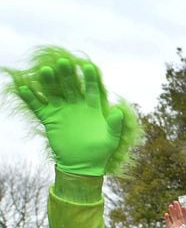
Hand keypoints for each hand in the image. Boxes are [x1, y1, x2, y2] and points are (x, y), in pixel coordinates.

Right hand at [9, 51, 132, 175]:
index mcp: (92, 108)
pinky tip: (24, 88)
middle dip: (67, 75)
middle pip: (70, 86)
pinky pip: (37, 106)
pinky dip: (30, 98)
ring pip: (54, 92)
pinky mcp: (49, 118)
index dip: (90, 79)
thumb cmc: (100, 152)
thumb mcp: (110, 139)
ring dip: (49, 82)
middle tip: (63, 62)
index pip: (92, 90)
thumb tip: (119, 111)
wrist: (83, 165)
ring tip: (46, 71)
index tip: (88, 67)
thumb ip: (115, 125)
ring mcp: (61, 110)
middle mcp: (76, 105)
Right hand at [163, 200, 185, 227]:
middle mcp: (182, 223)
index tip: (183, 207)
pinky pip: (169, 223)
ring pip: (174, 216)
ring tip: (170, 205)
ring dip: (172, 211)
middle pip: (179, 214)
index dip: (185, 211)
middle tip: (175, 202)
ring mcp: (177, 225)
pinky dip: (167, 219)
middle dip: (177, 208)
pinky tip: (166, 214)